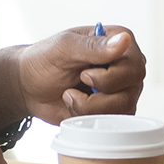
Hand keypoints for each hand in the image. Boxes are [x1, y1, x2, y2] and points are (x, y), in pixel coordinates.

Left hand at [8, 25, 146, 123]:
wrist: (28, 85)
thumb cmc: (44, 60)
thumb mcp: (64, 47)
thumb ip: (94, 45)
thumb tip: (124, 41)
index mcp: (118, 42)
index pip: (135, 64)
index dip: (110, 76)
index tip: (84, 73)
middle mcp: (124, 65)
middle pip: (133, 88)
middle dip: (99, 94)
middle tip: (77, 83)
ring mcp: (120, 89)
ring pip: (124, 108)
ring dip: (90, 107)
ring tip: (71, 95)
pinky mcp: (112, 109)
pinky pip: (114, 122)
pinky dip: (89, 117)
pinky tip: (75, 105)